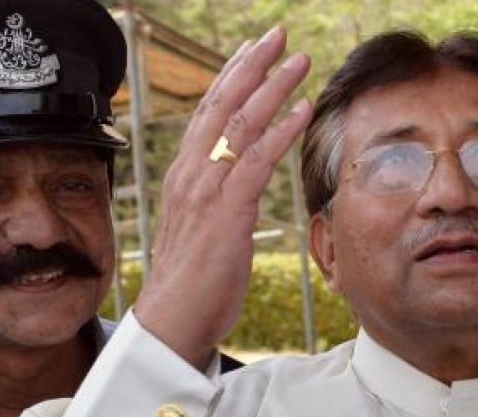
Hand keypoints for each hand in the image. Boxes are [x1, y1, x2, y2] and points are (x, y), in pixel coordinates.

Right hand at [133, 27, 312, 368]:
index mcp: (186, 176)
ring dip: (273, 88)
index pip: (208, 113)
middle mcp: (192, 174)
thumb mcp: (205, 228)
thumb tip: (236, 186)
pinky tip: (303, 110)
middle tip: (278, 36)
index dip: (231, 78)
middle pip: (222, 106)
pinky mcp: (226, 213)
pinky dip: (281, 132)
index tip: (253, 50)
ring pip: (240, 125)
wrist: (174, 319)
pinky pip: (256, 162)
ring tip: (299, 61)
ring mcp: (207, 191)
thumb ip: (218, 199)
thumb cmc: (194, 280)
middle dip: (251, 66)